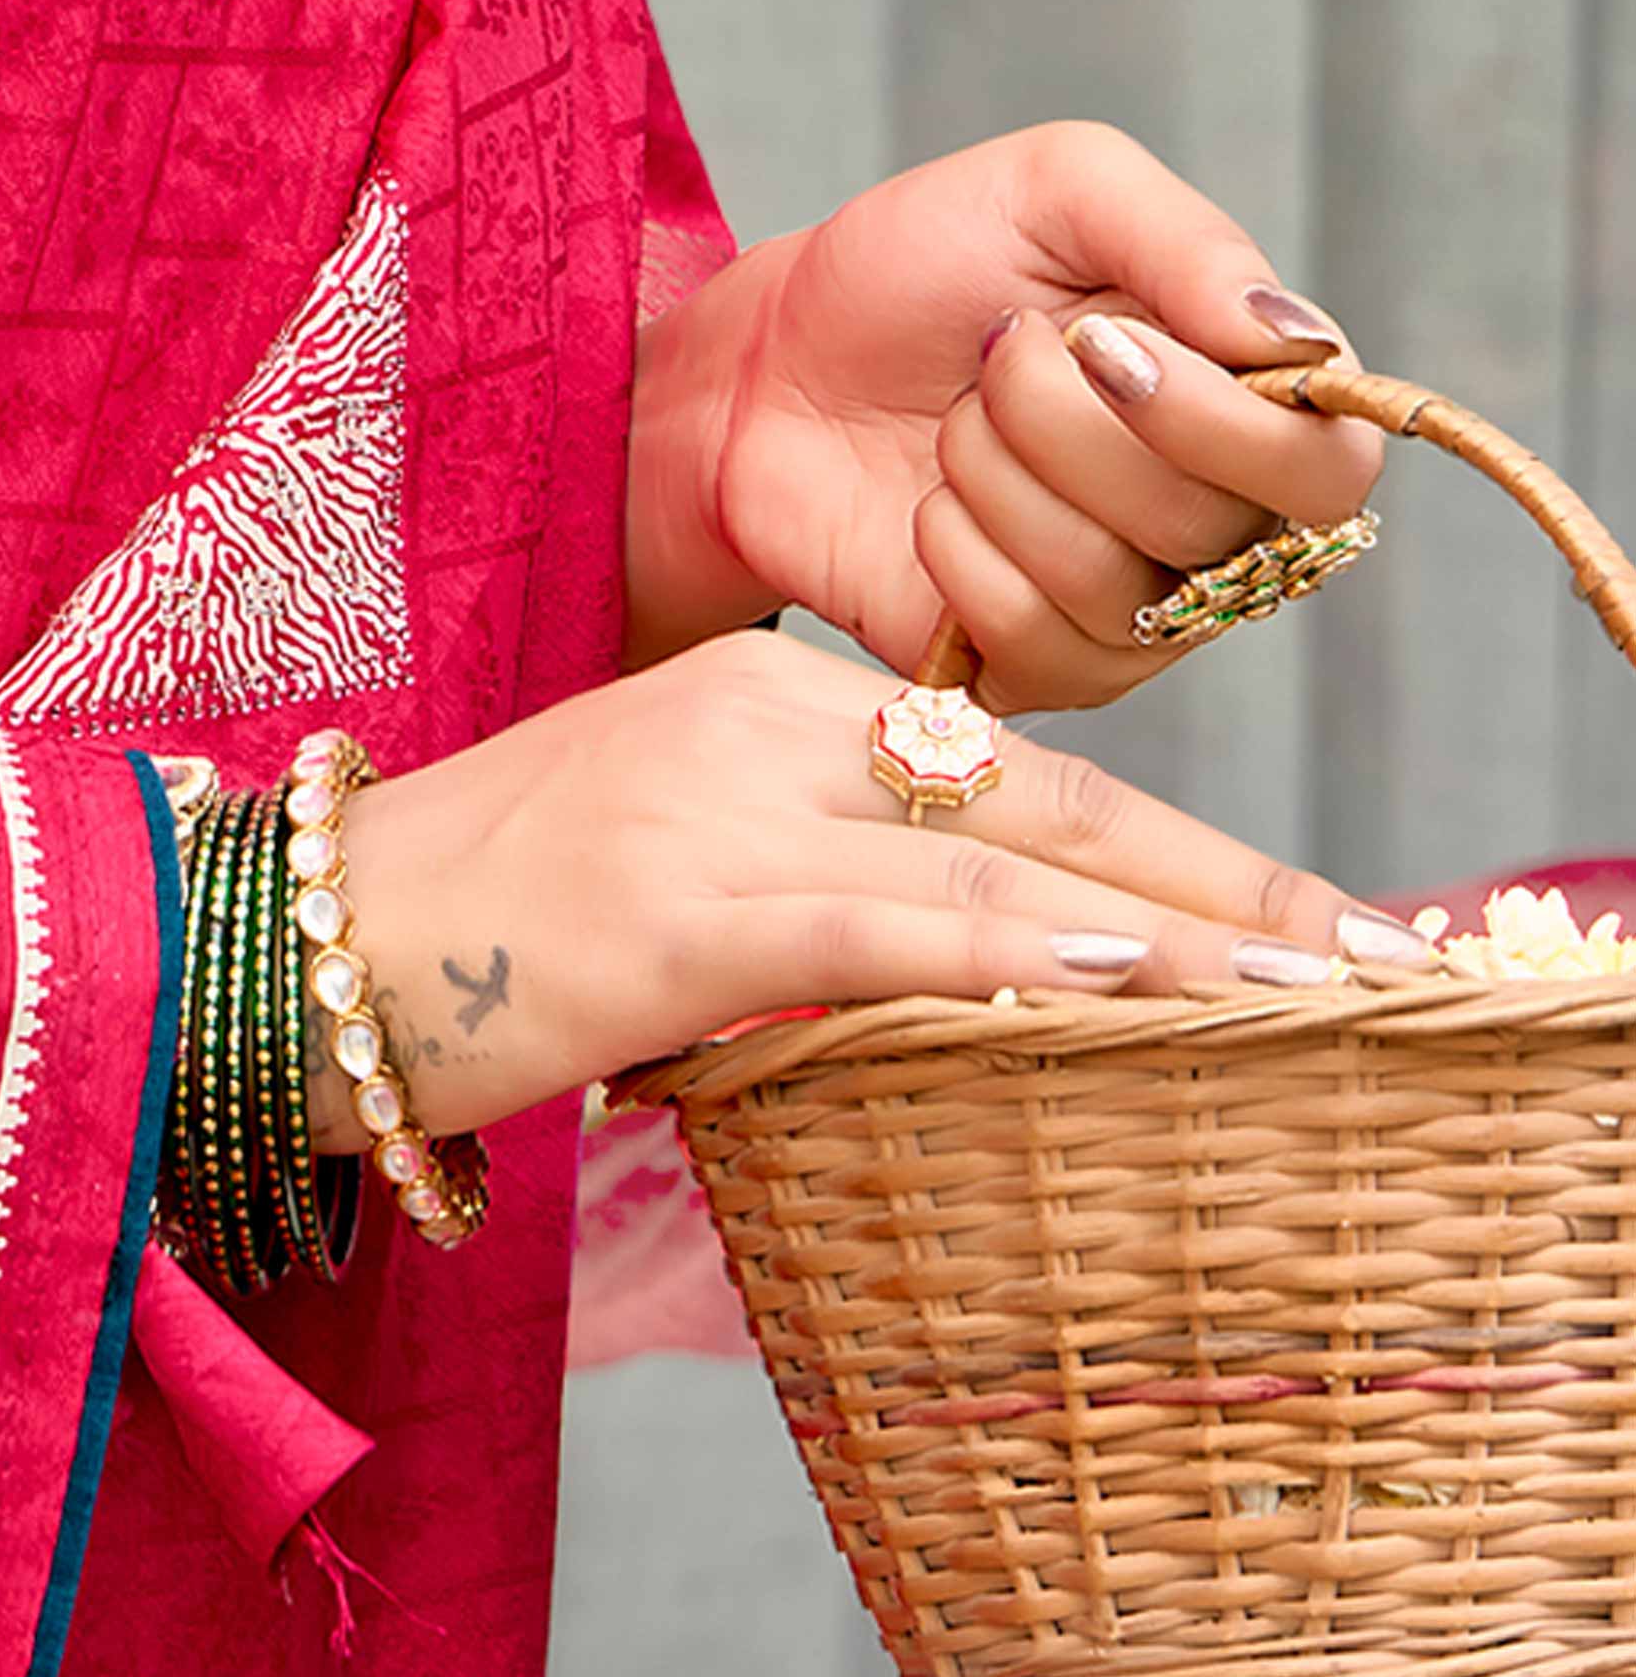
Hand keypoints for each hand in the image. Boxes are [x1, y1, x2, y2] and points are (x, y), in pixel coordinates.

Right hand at [326, 621, 1423, 1133]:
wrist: (300, 940)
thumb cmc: (480, 929)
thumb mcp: (672, 863)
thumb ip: (814, 880)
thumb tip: (972, 967)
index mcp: (765, 694)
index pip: (1018, 766)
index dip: (1179, 842)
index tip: (1308, 915)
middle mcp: (761, 717)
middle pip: (1046, 795)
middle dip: (1228, 878)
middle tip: (1375, 946)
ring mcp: (720, 803)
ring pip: (997, 859)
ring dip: (1177, 929)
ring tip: (1311, 982)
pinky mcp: (682, 903)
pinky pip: (886, 928)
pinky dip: (1017, 952)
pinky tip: (1123, 978)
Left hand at [626, 118, 1386, 709]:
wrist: (768, 362)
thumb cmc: (920, 267)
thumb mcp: (1052, 189)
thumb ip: (1188, 240)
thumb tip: (1298, 343)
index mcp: (1252, 402)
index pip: (1329, 466)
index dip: (1217, 417)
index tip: (1101, 340)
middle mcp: (1220, 521)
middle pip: (1207, 524)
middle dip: (1062, 421)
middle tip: (996, 350)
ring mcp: (1136, 609)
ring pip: (1114, 585)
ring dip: (994, 473)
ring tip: (955, 421)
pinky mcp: (1042, 668)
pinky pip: (1035, 640)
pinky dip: (956, 550)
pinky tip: (930, 505)